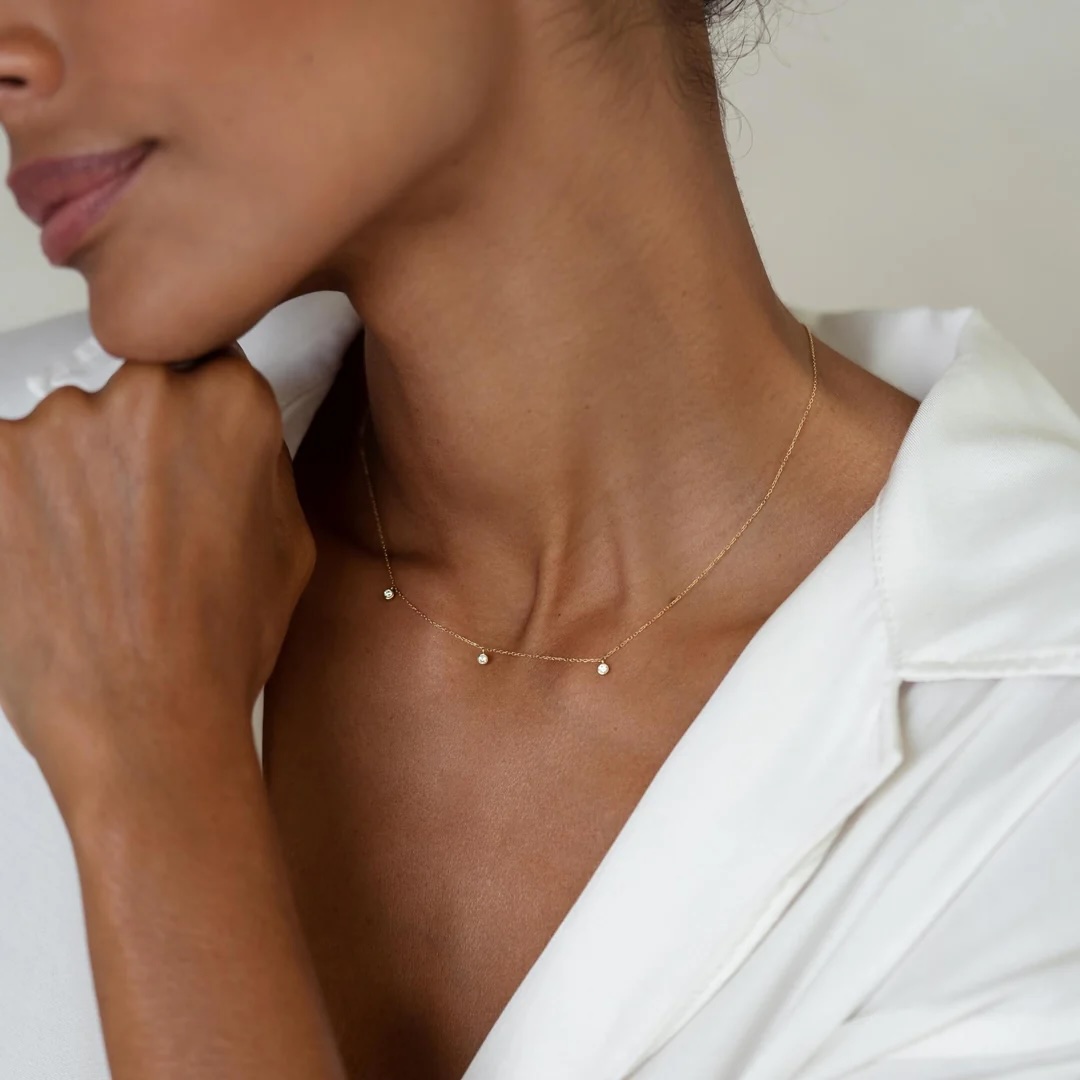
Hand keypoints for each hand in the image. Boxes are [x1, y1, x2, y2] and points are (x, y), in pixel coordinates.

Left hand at [0, 344, 314, 812]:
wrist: (143, 726)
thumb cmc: (216, 647)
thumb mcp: (288, 547)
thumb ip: (261, 464)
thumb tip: (232, 435)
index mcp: (230, 406)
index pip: (204, 370)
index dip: (193, 425)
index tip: (180, 463)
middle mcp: (144, 396)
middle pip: (132, 395)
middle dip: (134, 450)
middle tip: (138, 527)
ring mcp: (56, 426)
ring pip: (62, 433)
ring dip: (70, 481)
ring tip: (92, 562)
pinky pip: (5, 468)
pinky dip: (18, 509)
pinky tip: (46, 566)